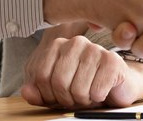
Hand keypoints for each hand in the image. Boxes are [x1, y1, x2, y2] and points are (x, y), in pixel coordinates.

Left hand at [20, 35, 142, 108]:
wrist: (115, 86)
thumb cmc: (83, 86)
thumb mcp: (54, 91)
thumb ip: (38, 92)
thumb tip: (27, 92)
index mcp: (58, 45)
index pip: (41, 75)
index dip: (47, 94)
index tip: (56, 97)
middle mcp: (75, 42)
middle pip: (58, 81)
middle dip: (65, 98)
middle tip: (74, 98)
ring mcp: (95, 49)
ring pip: (78, 88)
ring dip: (83, 100)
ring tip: (88, 94)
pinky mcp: (112, 61)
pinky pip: (96, 91)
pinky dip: (97, 98)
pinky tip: (101, 92)